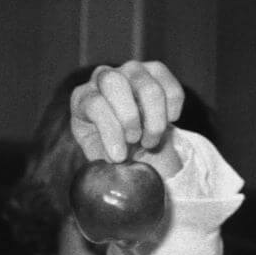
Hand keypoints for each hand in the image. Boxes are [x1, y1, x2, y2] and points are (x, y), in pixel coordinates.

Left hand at [70, 61, 184, 177]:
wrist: (138, 148)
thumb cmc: (116, 155)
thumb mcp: (104, 164)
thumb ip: (104, 169)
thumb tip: (112, 183)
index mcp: (82, 100)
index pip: (93, 103)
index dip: (109, 130)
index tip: (120, 157)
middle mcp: (102, 79)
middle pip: (113, 81)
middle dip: (129, 116)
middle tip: (136, 141)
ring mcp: (130, 71)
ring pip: (146, 85)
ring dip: (155, 120)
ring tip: (151, 142)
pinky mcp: (156, 71)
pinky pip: (170, 85)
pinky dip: (173, 109)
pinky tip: (168, 123)